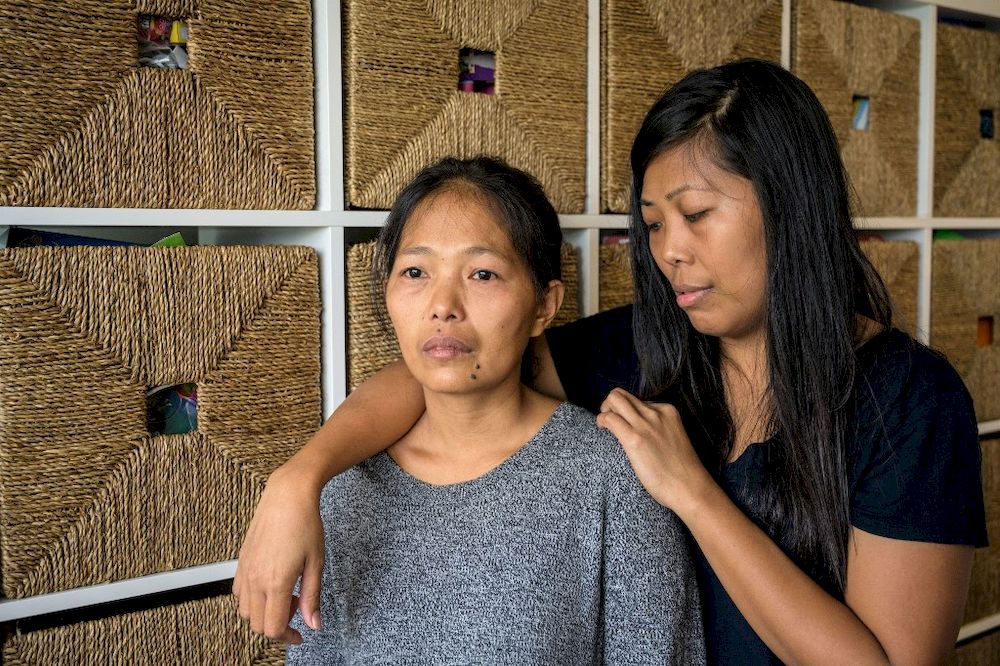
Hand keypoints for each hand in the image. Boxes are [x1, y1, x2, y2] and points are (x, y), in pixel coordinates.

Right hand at [232, 465, 325, 643]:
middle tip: (297, 606)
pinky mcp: (241, 560)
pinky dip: (252, 598)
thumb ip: (312, 596)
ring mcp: (245, 569)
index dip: (287, 637)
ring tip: (286, 593)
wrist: (288, 496)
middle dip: (277, 625)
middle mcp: (255, 579)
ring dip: (264, 612)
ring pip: (245, 610)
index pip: (272, 628)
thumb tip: (313, 623)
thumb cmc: (306, 524)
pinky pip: (239, 592)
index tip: (300, 634)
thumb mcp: (316, 563)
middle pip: (256, 624)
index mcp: (275, 582)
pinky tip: (271, 584)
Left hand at [596, 388, 713, 517]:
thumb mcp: (674, 437)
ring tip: (605, 425)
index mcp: (668, 410)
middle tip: (608, 420)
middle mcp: (656, 412)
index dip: (626, 410)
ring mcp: (645, 424)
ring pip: (614, 399)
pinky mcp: (634, 439)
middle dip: (610, 404)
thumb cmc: (682, 471)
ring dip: (604, 409)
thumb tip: (639, 430)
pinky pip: (610, 418)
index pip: (638, 400)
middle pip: (622, 395)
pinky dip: (601, 420)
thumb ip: (659, 429)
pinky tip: (602, 429)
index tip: (624, 422)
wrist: (689, 488)